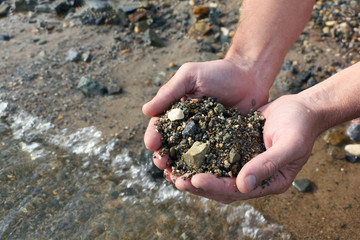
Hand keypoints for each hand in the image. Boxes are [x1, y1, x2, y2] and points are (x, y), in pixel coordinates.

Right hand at [143, 58, 278, 201]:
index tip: (152, 145)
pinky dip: (204, 170)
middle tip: (163, 165)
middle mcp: (189, 128)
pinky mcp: (223, 145)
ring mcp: (206, 138)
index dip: (155, 137)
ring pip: (189, 158)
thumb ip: (169, 92)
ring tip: (177, 178)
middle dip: (165, 157)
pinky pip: (212, 160)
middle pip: (172, 147)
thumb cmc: (217, 72)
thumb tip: (145, 111)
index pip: (161, 127)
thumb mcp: (189, 76)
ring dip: (181, 169)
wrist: (249, 75)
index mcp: (177, 113)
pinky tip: (201, 179)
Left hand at [178, 95, 319, 202]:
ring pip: (216, 173)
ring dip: (196, 172)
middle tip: (177, 180)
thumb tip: (243, 185)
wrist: (301, 109)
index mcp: (269, 183)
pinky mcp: (236, 149)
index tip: (195, 180)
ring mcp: (244, 163)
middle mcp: (254, 177)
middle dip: (199, 184)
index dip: (215, 186)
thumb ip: (267, 164)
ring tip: (174, 170)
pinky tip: (184, 150)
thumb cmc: (300, 126)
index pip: (238, 190)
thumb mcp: (289, 145)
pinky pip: (216, 155)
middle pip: (222, 187)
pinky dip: (201, 155)